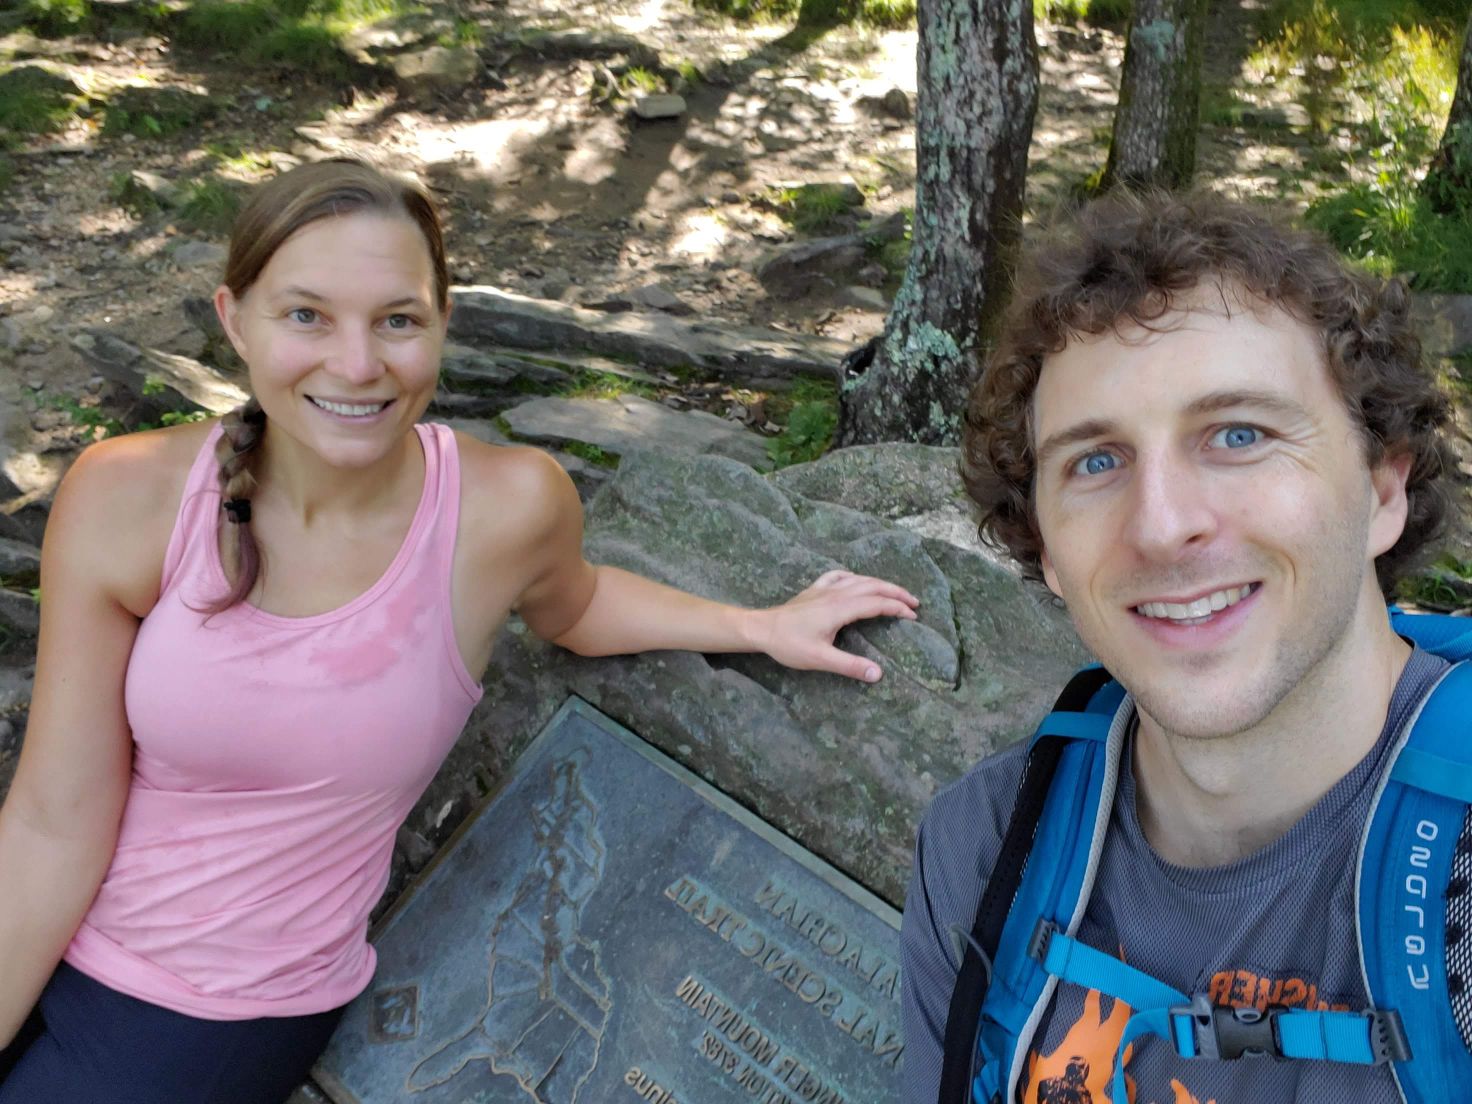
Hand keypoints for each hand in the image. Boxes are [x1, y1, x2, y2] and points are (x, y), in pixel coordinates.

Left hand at [749, 570, 919, 682]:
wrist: (761, 629)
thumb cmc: (789, 645)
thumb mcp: (820, 659)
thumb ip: (850, 666)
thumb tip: (878, 674)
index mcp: (840, 608)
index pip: (877, 604)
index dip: (898, 608)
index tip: (913, 617)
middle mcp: (836, 593)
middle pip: (873, 586)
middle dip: (896, 593)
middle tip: (914, 604)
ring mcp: (824, 588)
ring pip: (859, 579)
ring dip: (880, 584)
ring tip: (894, 593)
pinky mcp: (814, 589)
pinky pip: (839, 576)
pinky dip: (854, 577)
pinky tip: (856, 580)